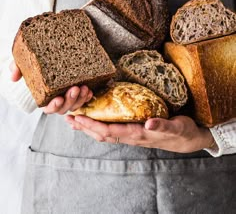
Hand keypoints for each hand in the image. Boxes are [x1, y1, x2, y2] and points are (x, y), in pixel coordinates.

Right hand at [10, 61, 92, 115]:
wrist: (49, 54)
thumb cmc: (36, 61)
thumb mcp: (23, 62)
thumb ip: (17, 68)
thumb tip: (13, 77)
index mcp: (45, 97)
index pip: (49, 108)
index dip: (54, 106)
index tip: (58, 98)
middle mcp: (58, 98)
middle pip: (65, 107)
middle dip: (70, 100)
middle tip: (75, 89)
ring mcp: (69, 96)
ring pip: (76, 104)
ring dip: (81, 98)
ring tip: (84, 88)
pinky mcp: (79, 90)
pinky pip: (85, 98)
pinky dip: (87, 96)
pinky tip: (90, 90)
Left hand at [65, 115, 214, 152]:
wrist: (188, 139)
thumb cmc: (181, 131)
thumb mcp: (176, 126)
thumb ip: (162, 125)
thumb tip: (149, 123)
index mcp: (138, 134)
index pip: (110, 131)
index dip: (93, 125)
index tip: (79, 118)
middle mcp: (132, 136)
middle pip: (103, 134)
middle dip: (85, 127)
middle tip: (69, 118)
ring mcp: (132, 136)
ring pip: (106, 134)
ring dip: (89, 128)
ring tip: (75, 122)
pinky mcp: (134, 132)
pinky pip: (113, 131)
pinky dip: (100, 127)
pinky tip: (95, 122)